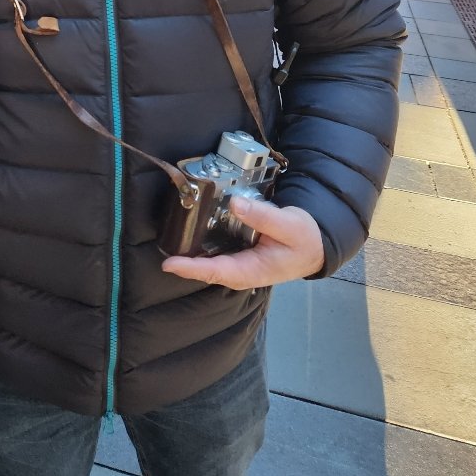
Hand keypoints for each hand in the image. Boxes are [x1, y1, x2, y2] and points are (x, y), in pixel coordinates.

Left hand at [161, 196, 324, 289]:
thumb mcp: (289, 224)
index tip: (170, 264)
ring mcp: (240, 264)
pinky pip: (217, 252)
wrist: (315, 245)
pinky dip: (202, 244)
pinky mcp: (240, 253)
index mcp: (254, 270)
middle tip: (161, 249)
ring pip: (211, 261)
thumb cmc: (304, 238)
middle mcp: (243, 271)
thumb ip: (264, 216)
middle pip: (208, 269)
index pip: (217, 272)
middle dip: (185, 263)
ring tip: (168, 240)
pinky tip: (190, 230)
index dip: (192, 269)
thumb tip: (235, 204)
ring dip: (191, 254)